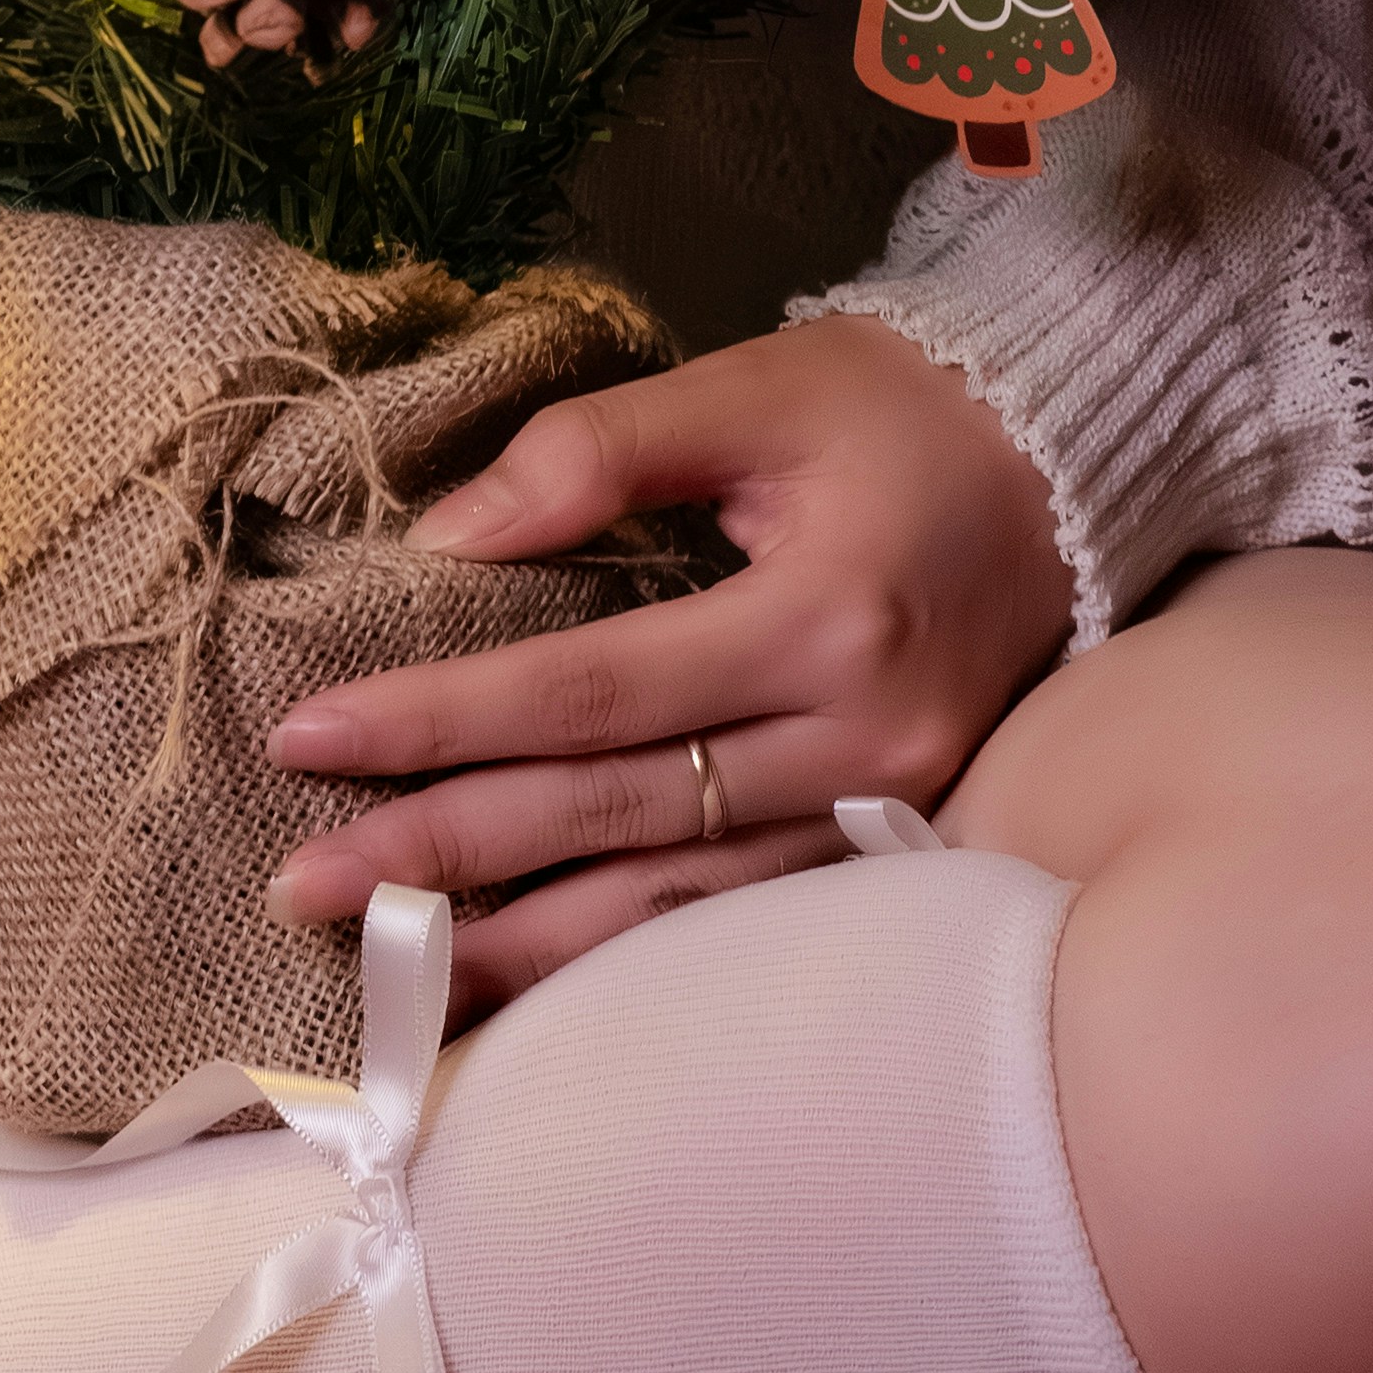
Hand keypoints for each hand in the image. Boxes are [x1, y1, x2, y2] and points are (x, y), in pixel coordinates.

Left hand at [265, 308, 1076, 1008]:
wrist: (1071, 462)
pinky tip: (532, 985)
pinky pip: (738, 921)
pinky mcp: (892, 841)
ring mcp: (884, 811)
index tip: (312, 736)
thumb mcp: (757, 387)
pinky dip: (629, 961)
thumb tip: (449, 535)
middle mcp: (858, 741)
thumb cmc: (902, 407)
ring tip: (386, 968)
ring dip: (521, 944)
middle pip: (614, 816)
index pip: (590, 691)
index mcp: (822, 619)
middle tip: (301, 888)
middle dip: (446, 856)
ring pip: (675, 908)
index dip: (445, 719)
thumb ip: (602, 449)